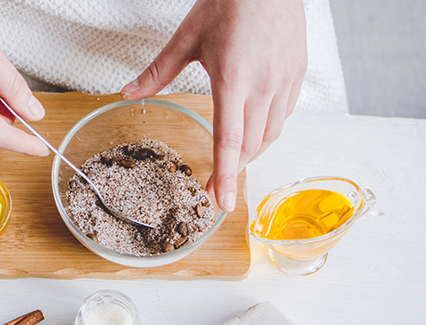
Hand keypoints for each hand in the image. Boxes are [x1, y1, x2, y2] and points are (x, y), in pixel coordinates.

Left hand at [121, 0, 306, 211]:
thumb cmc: (230, 3)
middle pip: (250, 146)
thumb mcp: (188, 38)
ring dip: (251, 154)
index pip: (229, 141)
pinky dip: (267, 132)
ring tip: (233, 164)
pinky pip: (283, 116)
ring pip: (270, 134)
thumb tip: (128, 92)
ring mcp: (284, 82)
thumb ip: (158, 72)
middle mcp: (263, 87)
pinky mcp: (297, 75)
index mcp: (233, 81)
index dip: (224, 177)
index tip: (221, 204)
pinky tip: (254, 133)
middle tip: (217, 188)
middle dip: (233, 171)